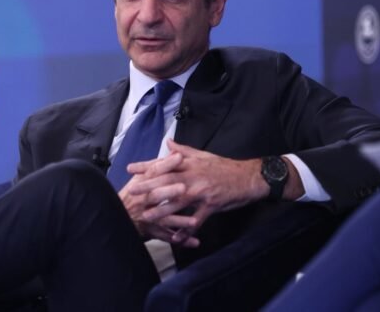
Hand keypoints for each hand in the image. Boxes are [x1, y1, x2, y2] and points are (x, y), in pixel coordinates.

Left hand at [126, 140, 269, 241]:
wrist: (248, 177)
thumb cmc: (224, 167)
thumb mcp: (203, 155)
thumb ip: (183, 150)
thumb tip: (168, 142)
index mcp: (190, 164)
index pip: (164, 164)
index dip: (147, 166)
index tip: (131, 168)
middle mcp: (194, 176)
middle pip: (167, 181)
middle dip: (148, 187)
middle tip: (132, 193)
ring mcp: (202, 192)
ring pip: (178, 201)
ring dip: (161, 210)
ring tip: (147, 216)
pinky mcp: (211, 205)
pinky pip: (197, 220)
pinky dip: (187, 230)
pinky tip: (177, 238)